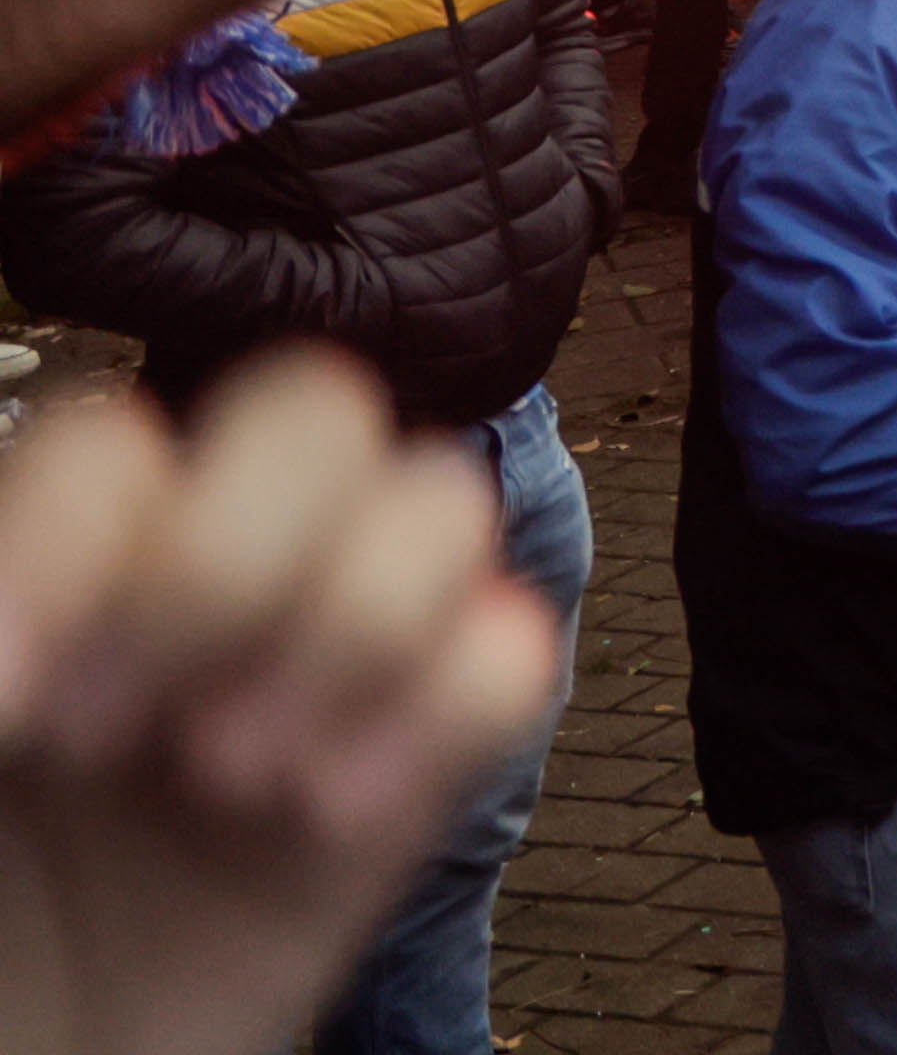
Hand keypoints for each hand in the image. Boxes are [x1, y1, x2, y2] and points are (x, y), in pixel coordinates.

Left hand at [0, 351, 568, 1054]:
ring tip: (236, 778)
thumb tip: (32, 628)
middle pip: (316, 413)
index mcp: (71, 560)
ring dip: (351, 632)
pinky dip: (445, 713)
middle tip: (128, 736)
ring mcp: (328, 666)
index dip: (84, 553)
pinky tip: (331, 814)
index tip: (18, 707)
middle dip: (232, 567)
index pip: (125, 440)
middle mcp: (210, 580)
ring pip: (444, 500)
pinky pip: (514, 653)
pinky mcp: (420, 769)